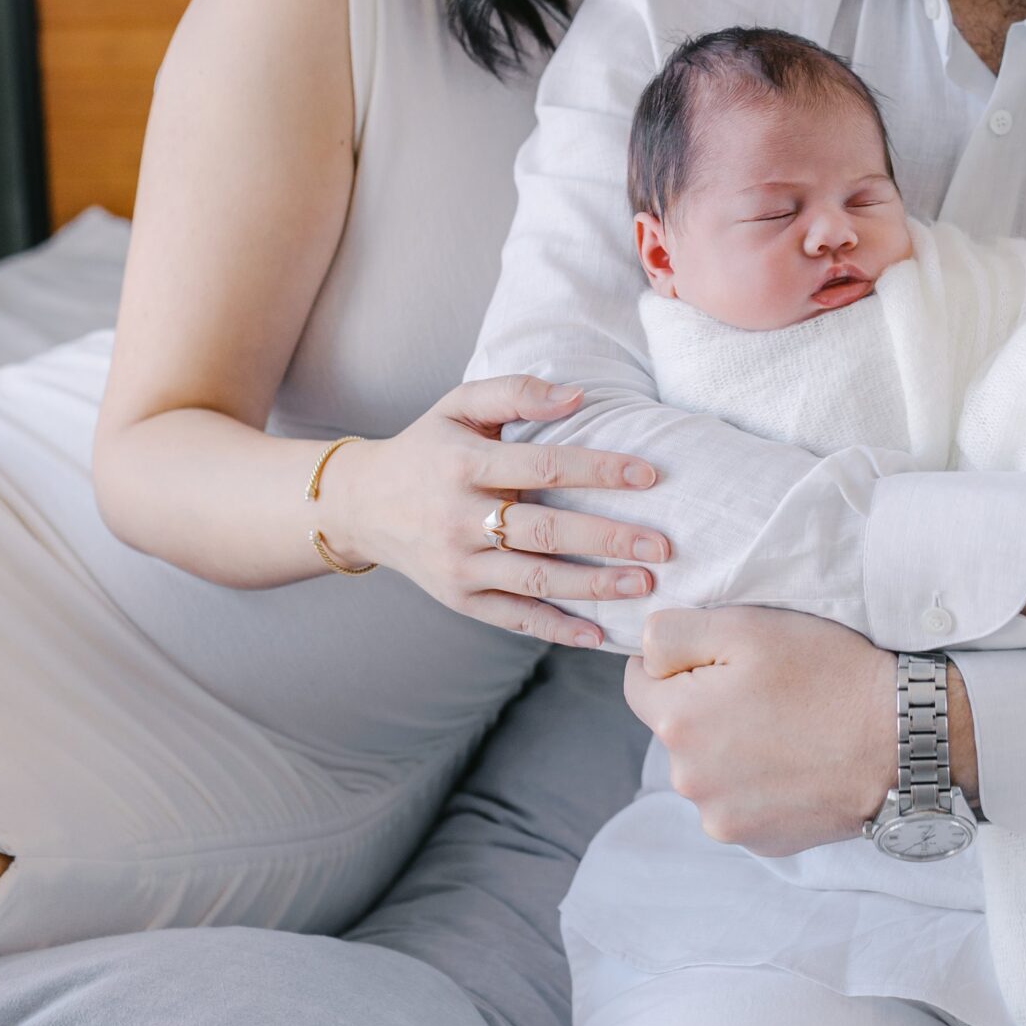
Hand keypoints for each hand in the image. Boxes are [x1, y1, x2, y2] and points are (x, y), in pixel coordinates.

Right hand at [313, 374, 669, 645]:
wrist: (362, 505)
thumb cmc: (427, 447)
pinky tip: (599, 633)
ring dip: (594, 586)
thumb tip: (579, 395)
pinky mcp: (459, 599)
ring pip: (536, 580)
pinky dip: (557, 630)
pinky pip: (515, 618)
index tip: (649, 476)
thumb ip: (517, 391)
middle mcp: (460, 518)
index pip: (544, 466)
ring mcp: (459, 565)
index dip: (599, 470)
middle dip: (609, 540)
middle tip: (663, 546)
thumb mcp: (459, 405)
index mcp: (464, 464)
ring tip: (644, 584)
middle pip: (546, 531)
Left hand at [624, 607, 895, 854]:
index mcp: (677, 722)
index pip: (639, 683)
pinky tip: (799, 764)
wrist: (901, 739)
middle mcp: (689, 781)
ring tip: (788, 729)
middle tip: (766, 692)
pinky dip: (761, 785)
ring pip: (708, 771)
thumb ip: (672, 634)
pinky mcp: (761, 842)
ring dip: (732, 750)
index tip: (724, 661)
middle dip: (706, 708)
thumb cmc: (827, 674)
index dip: (678, 663)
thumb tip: (642, 655)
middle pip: (676, 731)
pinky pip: (743, 804)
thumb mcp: (745, 626)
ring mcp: (725, 820)